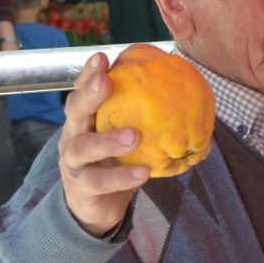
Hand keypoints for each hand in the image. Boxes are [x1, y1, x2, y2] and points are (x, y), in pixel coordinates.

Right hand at [59, 52, 149, 236]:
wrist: (96, 205)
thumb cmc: (116, 161)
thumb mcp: (128, 136)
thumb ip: (147, 117)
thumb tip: (190, 95)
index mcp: (85, 119)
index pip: (82, 91)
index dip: (89, 74)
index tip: (104, 57)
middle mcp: (73, 136)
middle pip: (74, 111)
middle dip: (89, 95)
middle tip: (107, 82)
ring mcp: (73, 163)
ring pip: (82, 147)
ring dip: (107, 140)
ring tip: (134, 136)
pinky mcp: (81, 188)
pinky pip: (100, 181)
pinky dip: (122, 177)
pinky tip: (144, 173)